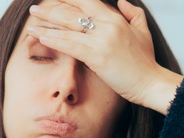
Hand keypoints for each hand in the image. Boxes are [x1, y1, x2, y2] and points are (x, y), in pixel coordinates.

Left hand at [27, 0, 183, 114]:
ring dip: (46, 25)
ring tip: (31, 23)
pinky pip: (70, 45)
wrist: (152, 83)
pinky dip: (53, 40)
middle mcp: (107, 25)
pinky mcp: (97, 56)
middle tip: (35, 10)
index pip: (86, 2)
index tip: (53, 0)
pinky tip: (40, 38)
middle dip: (51, 10)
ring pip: (67, 28)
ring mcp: (101, 40)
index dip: (68, 0)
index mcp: (115, 18)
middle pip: (73, 12)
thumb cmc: (147, 63)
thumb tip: (122, 1)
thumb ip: (133, 14)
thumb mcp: (143, 32)